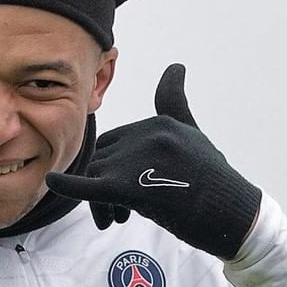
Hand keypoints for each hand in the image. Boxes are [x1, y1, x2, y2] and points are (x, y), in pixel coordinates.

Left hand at [45, 63, 260, 259]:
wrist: (234, 216)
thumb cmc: (212, 180)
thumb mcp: (192, 133)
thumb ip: (174, 102)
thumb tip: (174, 66)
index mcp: (157, 123)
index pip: (114, 142)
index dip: (113, 167)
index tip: (127, 191)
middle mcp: (148, 135)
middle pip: (102, 160)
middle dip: (103, 187)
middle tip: (118, 215)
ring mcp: (141, 160)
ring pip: (97, 178)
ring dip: (100, 204)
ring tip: (117, 219)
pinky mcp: (133, 188)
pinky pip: (91, 185)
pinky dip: (69, 184)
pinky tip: (52, 182)